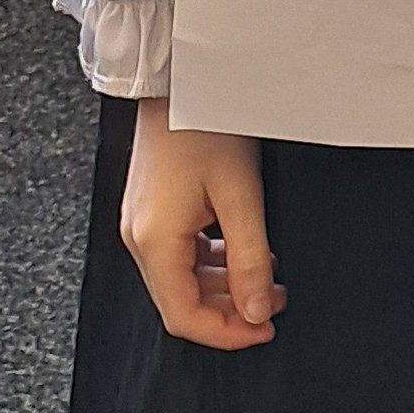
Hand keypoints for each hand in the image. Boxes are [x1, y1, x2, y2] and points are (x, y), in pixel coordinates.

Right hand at [120, 98, 287, 349]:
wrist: (180, 79)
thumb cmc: (206, 125)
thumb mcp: (240, 196)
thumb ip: (249, 259)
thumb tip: (256, 312)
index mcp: (154, 241)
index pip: (183, 317)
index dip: (226, 333)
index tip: (265, 329)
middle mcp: (139, 238)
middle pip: (181, 301)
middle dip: (230, 310)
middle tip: (275, 301)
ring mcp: (142, 224)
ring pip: (183, 279)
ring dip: (224, 286)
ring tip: (268, 276)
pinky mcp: (152, 211)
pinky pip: (180, 255)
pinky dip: (213, 263)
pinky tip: (243, 250)